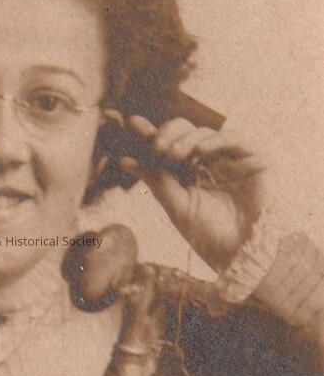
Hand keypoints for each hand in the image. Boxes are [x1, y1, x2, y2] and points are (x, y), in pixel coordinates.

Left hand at [119, 115, 272, 269]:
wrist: (242, 253)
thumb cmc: (209, 235)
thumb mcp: (176, 206)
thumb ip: (155, 180)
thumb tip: (124, 160)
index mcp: (186, 173)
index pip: (165, 147)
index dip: (149, 134)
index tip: (132, 122)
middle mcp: (207, 162)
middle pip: (182, 132)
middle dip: (165, 135)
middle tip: (157, 148)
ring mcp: (229, 159)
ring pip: (203, 132)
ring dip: (184, 140)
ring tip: (173, 154)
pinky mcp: (252, 158)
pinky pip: (232, 138)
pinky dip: (214, 140)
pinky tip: (200, 151)